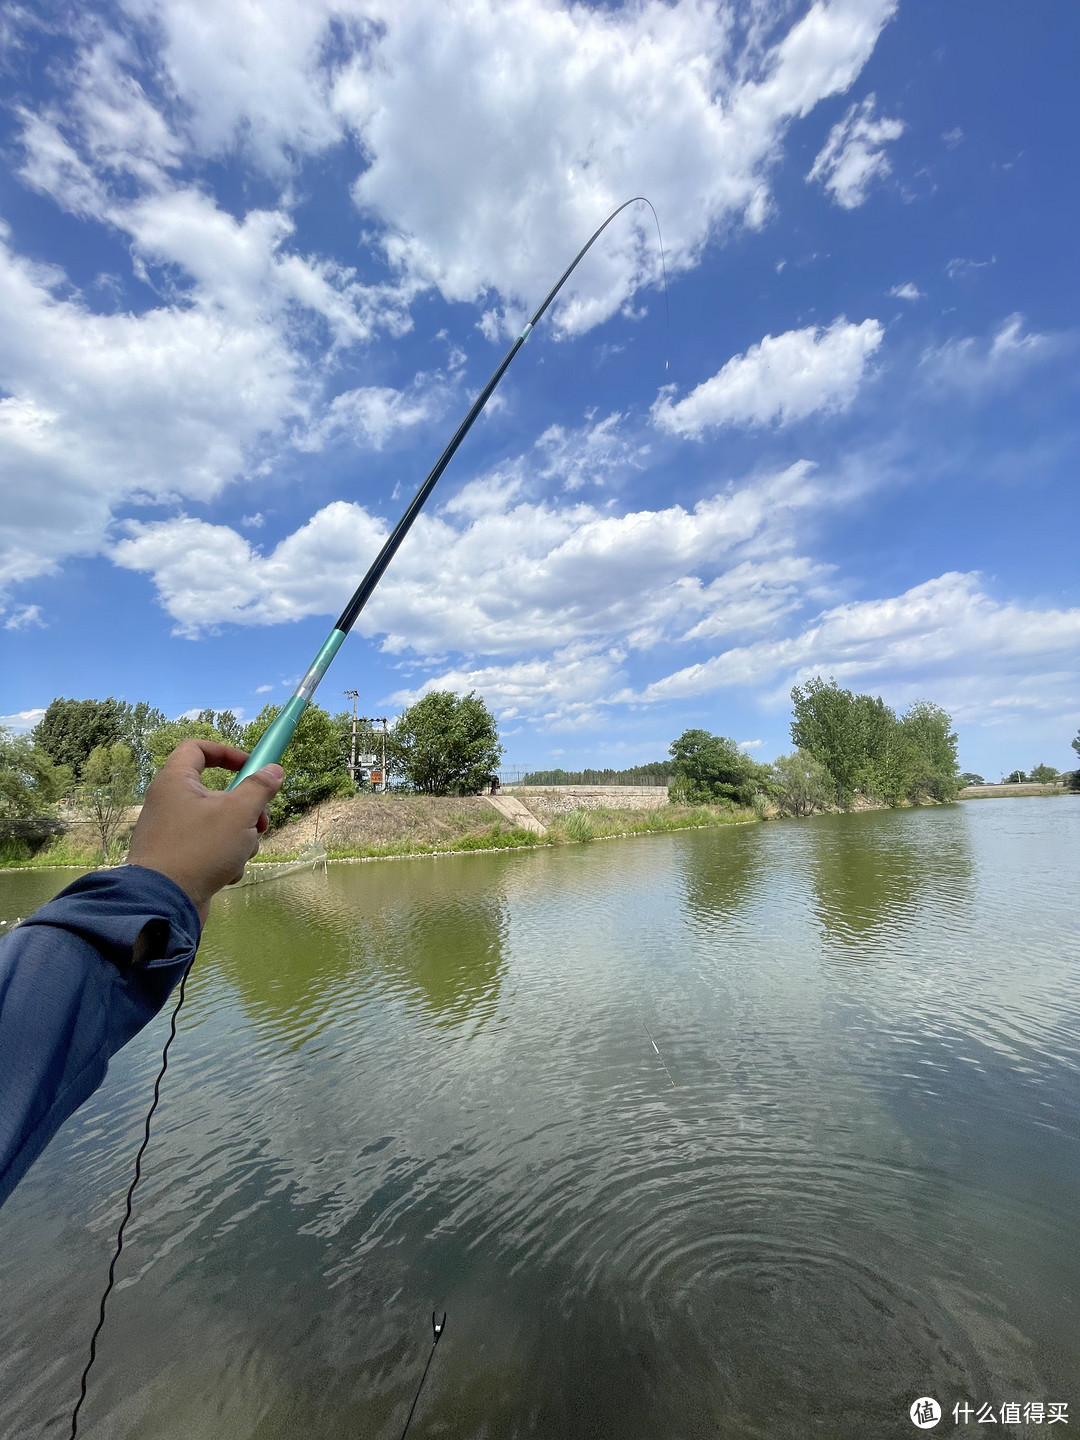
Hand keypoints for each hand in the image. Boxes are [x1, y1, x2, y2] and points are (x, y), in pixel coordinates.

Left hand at [126, 740, 283, 923]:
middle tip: (261, 823)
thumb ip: (259, 788)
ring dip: (238, 838)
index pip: (197, 749)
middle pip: (218, 792)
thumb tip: (273, 769)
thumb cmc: (199, 849)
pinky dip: (223, 858)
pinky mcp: (177, 858)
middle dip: (246, 809)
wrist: (162, 904)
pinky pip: (208, 848)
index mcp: (175, 782)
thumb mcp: (238, 813)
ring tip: (241, 855)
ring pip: (218, 824)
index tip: (252, 767)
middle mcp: (169, 802)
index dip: (227, 753)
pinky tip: (227, 874)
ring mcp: (171, 832)